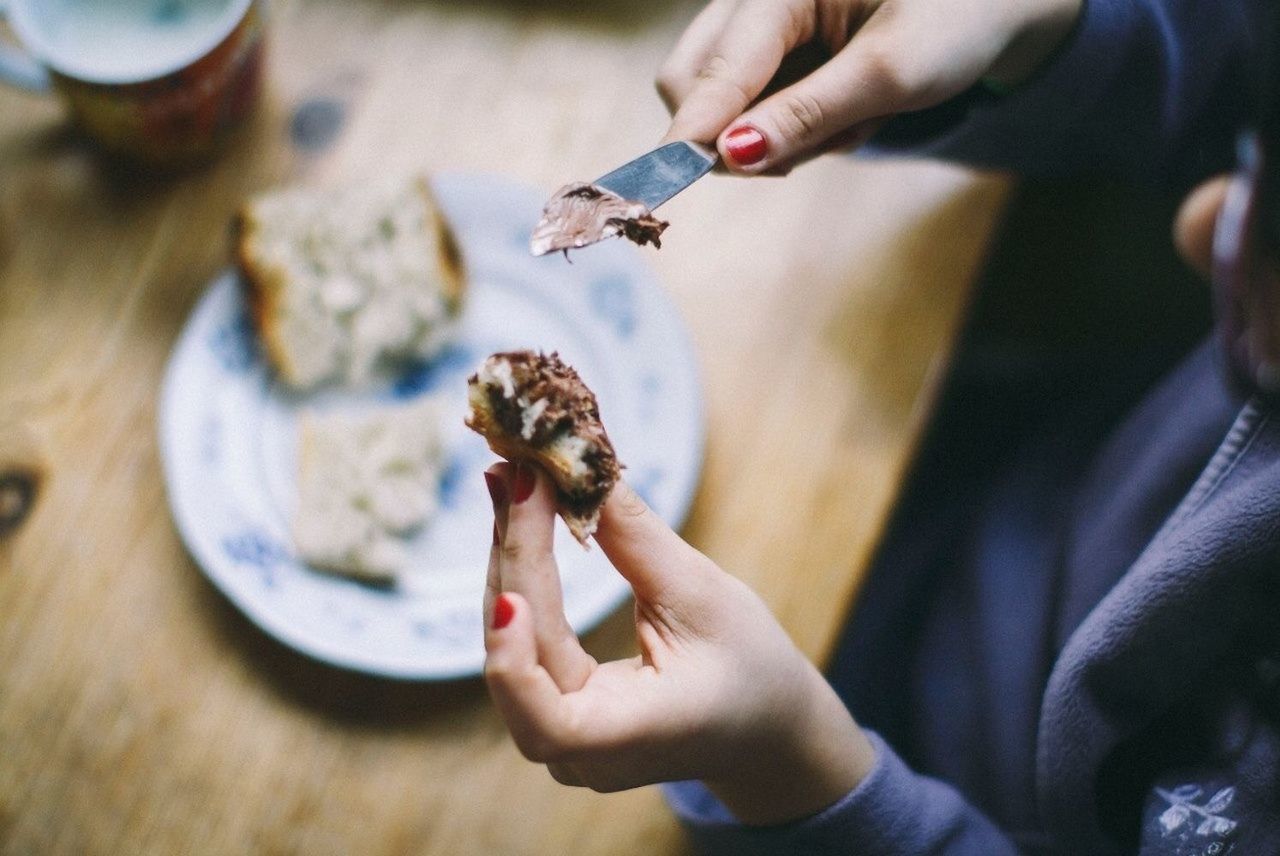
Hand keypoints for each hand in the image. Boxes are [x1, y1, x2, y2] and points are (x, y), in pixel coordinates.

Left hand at [481, 462, 874, 824]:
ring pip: (513, 645)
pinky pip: (526, 642)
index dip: (513, 650)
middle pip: (519, 659)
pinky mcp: (559, 710)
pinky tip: (519, 522)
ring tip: (510, 481)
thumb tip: (578, 466)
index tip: (512, 561)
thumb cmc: (751, 666)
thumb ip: (633, 538)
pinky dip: (523, 579)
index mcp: (627, 739)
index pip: (545, 716)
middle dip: (512, 559)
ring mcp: (564, 738)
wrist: (767, 723)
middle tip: (513, 474)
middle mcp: (582, 753)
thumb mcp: (702, 596)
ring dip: (510, 560)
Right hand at [656, 0, 1081, 172]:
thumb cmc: (961, 16)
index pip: (716, 67)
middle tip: (812, 150)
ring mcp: (760, 23)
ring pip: (720, 102)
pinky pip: (750, 106)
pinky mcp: (772, 48)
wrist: (1000, 2)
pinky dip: (792, 126)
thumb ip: (808, 113)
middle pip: (693, 81)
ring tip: (854, 118)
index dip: (693, 129)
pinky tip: (846, 111)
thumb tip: (733, 156)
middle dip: (740, 135)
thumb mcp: (892, 73)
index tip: (664, 181)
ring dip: (778, 135)